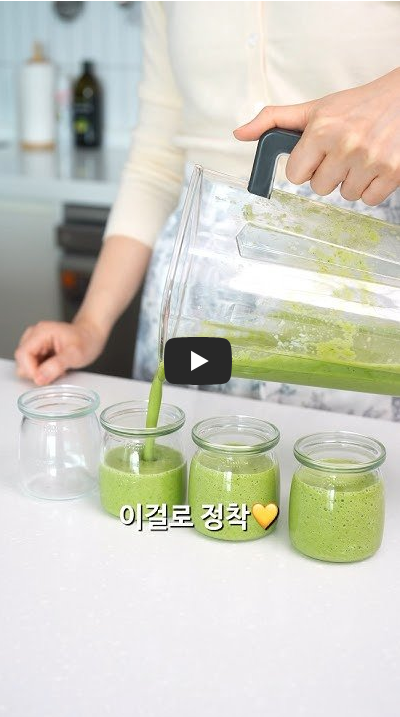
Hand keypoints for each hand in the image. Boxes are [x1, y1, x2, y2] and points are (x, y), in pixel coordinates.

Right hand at [14, 318, 106, 385]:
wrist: (91, 336)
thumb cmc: (86, 341)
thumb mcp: (75, 354)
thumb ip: (56, 366)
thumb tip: (39, 378)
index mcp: (40, 332)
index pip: (22, 354)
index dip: (30, 370)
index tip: (44, 379)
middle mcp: (33, 335)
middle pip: (21, 360)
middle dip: (36, 372)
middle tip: (55, 373)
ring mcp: (34, 342)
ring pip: (25, 365)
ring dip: (39, 372)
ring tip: (57, 369)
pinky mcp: (37, 349)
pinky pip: (32, 365)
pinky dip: (42, 371)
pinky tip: (55, 368)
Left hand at [234, 68, 399, 205]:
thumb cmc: (359, 105)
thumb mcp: (316, 108)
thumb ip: (274, 120)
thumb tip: (240, 134)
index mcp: (322, 129)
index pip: (296, 175)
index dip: (306, 167)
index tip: (317, 155)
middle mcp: (345, 145)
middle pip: (319, 188)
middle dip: (329, 174)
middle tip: (342, 154)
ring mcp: (370, 161)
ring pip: (345, 195)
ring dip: (351, 181)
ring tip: (361, 157)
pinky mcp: (393, 173)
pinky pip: (369, 200)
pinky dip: (371, 188)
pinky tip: (374, 167)